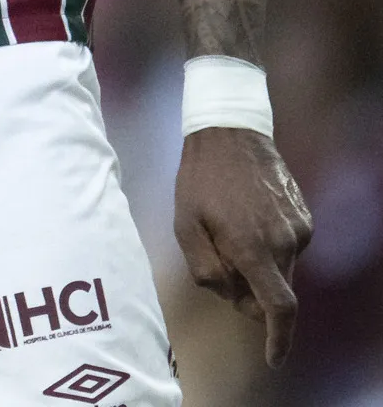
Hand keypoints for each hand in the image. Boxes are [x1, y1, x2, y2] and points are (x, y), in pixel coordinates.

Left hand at [174, 127, 310, 363]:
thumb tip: (233, 297)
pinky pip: (288, 248)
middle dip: (252, 295)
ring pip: (282, 270)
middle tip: (221, 267)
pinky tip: (245, 219)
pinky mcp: (305, 217)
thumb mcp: (184, 225)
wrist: (230, 132)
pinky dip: (268, 248)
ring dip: (259, 267)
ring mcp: (300, 229)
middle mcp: (286, 242)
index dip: (278, 338)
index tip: (273, 358)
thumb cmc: (199, 179)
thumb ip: (207, 269)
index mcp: (254, 248)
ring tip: (227, 231)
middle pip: (275, 291)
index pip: (278, 308)